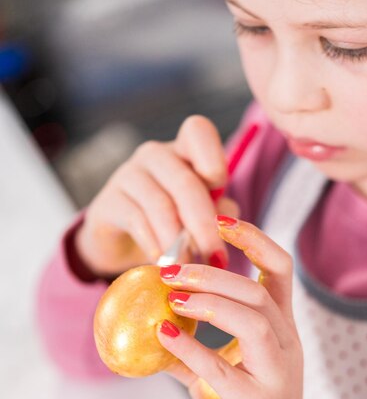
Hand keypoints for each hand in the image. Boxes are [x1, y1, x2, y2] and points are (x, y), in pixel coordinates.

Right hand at [75, 116, 238, 277]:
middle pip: (185, 182)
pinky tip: (163, 263)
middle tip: (216, 257)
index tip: (221, 186)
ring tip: (189, 267)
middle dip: (204, 224)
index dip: (212, 156)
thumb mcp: (199, 218)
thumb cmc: (170, 224)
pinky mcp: (108, 203)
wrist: (120, 243)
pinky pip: (136, 221)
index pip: (197, 131)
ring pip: (160, 205)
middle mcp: (155, 156)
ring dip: (179, 242)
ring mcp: (128, 175)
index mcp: (184, 151)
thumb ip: (217, 213)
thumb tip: (228, 222)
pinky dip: (154, 245)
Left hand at [157, 217, 317, 398]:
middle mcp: (285, 344)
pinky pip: (221, 366)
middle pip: (257, 290)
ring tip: (171, 297)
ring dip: (207, 301)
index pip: (279, 269)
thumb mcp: (228, 369)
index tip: (219, 221)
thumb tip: (155, 326)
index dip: (253, 239)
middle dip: (212, 273)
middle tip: (170, 271)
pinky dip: (190, 346)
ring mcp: (276, 372)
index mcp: (281, 328)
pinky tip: (164, 334)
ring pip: (251, 318)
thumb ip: (198, 347)